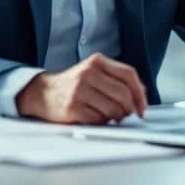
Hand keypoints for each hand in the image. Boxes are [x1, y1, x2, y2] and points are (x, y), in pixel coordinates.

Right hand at [15, 53, 147, 123]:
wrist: (42, 93)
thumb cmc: (73, 85)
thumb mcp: (94, 73)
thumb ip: (116, 79)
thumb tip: (142, 94)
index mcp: (97, 61)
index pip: (128, 74)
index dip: (140, 93)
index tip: (143, 107)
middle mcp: (88, 73)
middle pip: (123, 94)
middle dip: (129, 109)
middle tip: (125, 115)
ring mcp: (79, 90)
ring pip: (113, 109)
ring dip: (115, 117)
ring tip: (108, 115)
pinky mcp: (72, 107)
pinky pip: (98, 120)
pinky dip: (101, 122)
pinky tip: (94, 117)